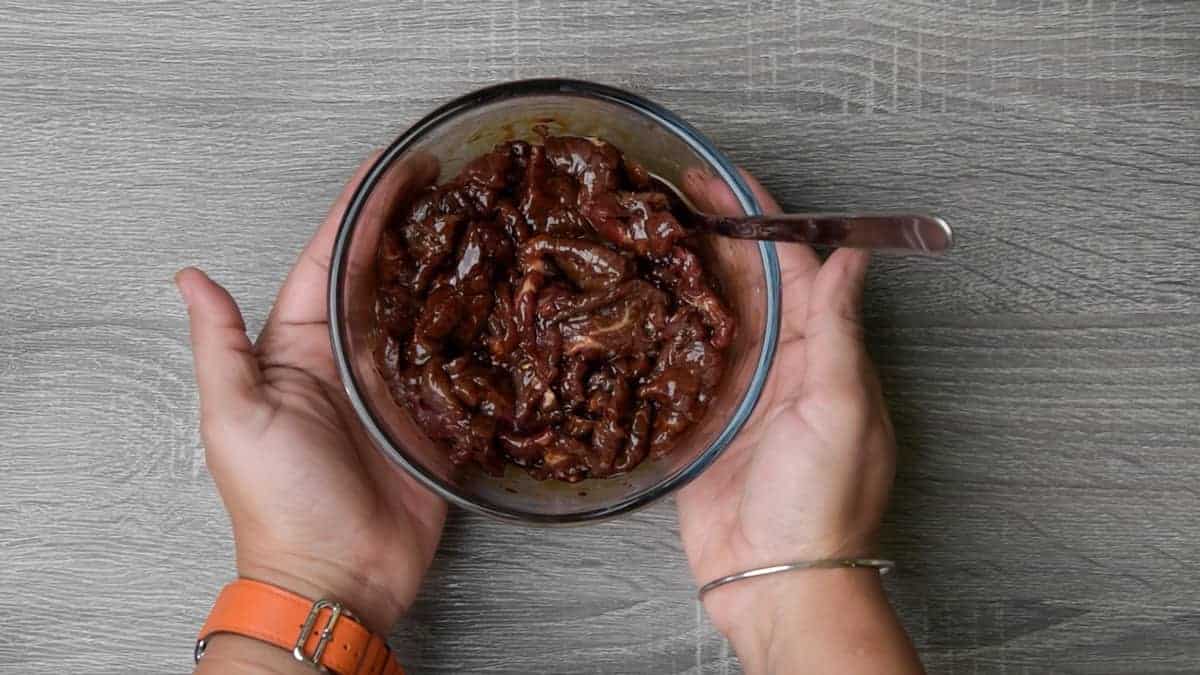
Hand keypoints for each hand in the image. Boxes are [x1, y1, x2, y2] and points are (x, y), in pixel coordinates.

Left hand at [177, 152, 443, 634]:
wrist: (336, 575)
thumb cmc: (279, 501)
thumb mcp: (235, 417)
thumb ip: (222, 344)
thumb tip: (189, 276)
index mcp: (298, 346)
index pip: (330, 260)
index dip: (358, 211)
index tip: (389, 167)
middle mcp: (347, 357)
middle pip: (381, 275)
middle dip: (409, 225)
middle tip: (447, 179)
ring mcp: (392, 385)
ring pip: (421, 310)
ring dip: (444, 266)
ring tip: (478, 220)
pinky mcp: (430, 416)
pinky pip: (455, 362)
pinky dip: (474, 328)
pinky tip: (496, 296)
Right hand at [676, 169, 914, 671]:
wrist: (777, 578)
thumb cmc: (822, 498)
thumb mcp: (841, 406)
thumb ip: (838, 328)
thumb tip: (853, 252)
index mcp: (823, 352)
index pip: (794, 266)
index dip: (763, 218)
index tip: (729, 176)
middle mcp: (781, 363)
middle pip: (746, 282)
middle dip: (716, 232)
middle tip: (675, 188)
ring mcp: (738, 391)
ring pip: (711, 315)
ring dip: (686, 270)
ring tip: (649, 227)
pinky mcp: (700, 422)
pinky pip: (680, 363)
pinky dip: (663, 328)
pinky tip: (637, 299)